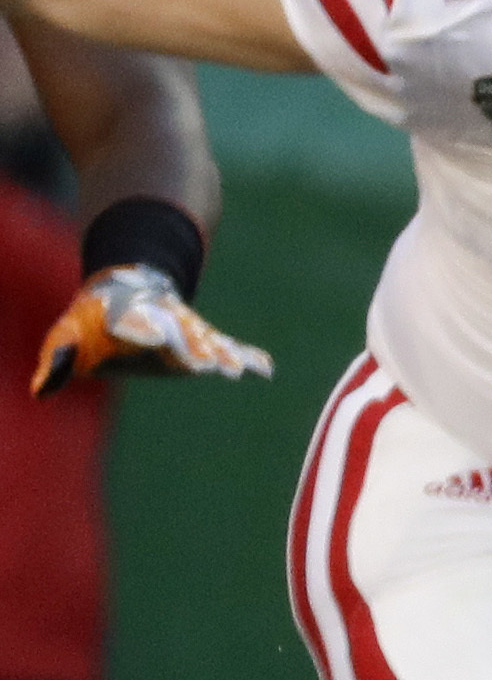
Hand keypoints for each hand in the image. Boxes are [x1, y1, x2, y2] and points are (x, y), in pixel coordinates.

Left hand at [32, 263, 271, 393]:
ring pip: (208, 343)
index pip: (139, 329)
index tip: (158, 339)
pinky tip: (265, 369)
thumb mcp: (68, 333)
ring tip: (237, 370)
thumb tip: (39, 390)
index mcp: (131, 323)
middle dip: (192, 350)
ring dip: (223, 356)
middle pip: (180, 339)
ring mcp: (188, 331)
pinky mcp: (205, 339)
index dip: (148, 334)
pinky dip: (248, 356)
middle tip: (203, 364)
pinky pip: (230, 347)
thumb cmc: (92, 320)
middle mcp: (165, 326)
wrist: (128, 289)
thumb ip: (57, 357)